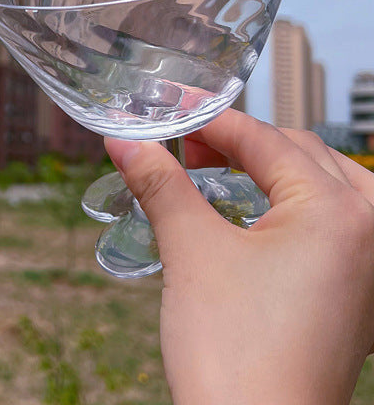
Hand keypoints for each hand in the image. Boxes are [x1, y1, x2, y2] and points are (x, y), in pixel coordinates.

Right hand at [105, 108, 373, 404]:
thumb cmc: (233, 354)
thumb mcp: (191, 252)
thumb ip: (160, 184)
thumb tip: (125, 141)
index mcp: (336, 212)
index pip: (265, 141)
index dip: (210, 123)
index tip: (170, 118)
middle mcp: (370, 232)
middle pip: (301, 154)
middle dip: (241, 145)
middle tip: (187, 151)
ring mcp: (372, 269)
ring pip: (326, 186)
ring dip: (275, 172)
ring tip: (222, 176)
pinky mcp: (362, 299)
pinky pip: (338, 227)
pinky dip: (297, 208)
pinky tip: (260, 217)